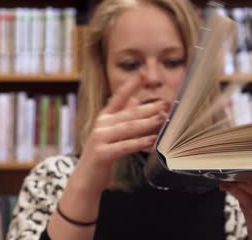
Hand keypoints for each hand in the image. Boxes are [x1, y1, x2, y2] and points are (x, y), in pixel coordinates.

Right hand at [76, 76, 167, 194]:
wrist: (86, 178)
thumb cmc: (103, 154)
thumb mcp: (112, 132)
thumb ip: (121, 116)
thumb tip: (134, 99)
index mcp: (105, 117)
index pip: (119, 97)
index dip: (131, 85)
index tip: (143, 73)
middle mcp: (101, 125)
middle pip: (128, 113)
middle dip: (148, 107)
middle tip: (165, 103)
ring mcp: (100, 138)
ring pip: (127, 128)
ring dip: (146, 123)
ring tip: (161, 118)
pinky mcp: (102, 153)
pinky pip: (124, 146)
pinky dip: (138, 142)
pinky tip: (151, 140)